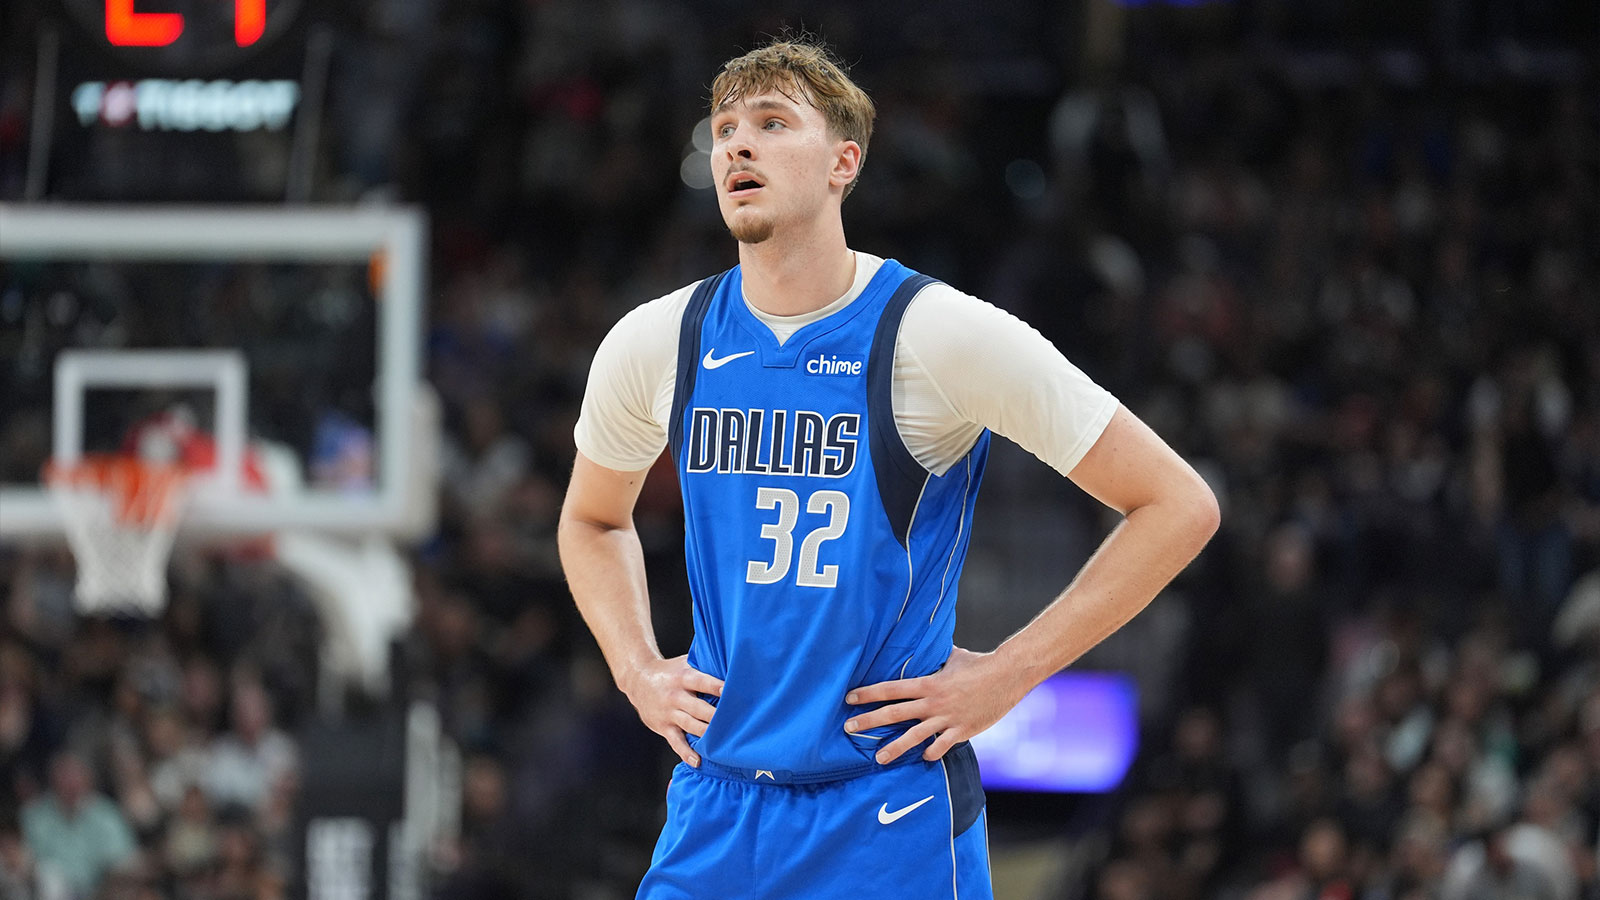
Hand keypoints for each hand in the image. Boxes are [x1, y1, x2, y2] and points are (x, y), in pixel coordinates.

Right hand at [621, 656, 723, 766]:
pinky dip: (686, 752)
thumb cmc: (670, 671)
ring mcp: (669, 713)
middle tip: (736, 722)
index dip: (716, 687)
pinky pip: (676, 742)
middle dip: (716, 716)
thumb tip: (733, 665)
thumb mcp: (685, 663)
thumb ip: (704, 666)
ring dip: (707, 735)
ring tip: (723, 743)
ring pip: (690, 726)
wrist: (637, 679)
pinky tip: (698, 760)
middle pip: (699, 708)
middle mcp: (675, 695)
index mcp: (683, 677)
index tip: (730, 692)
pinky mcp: (663, 727)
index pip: (701, 682)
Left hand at [844, 646, 1028, 764]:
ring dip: (894, 748)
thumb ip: (936, 657)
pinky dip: (931, 753)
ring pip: (914, 736)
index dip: (869, 693)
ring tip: (878, 758)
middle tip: (849, 728)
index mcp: (928, 683)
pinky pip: (942, 746)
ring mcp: (947, 719)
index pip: (891, 688)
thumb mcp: (953, 657)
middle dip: (869, 721)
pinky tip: (923, 758)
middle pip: (894, 713)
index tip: (850, 698)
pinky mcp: (962, 731)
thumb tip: (927, 643)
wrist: (1008, 675)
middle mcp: (933, 702)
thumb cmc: (980, 664)